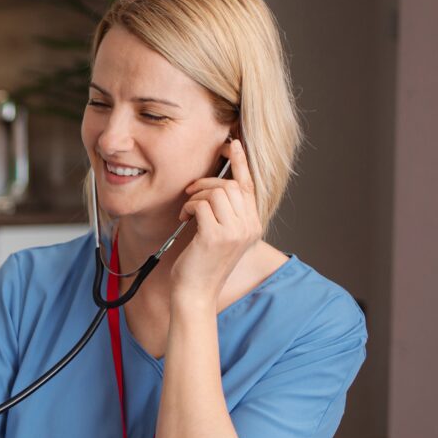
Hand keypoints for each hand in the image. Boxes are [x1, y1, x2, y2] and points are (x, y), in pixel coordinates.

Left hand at [173, 137, 260, 305]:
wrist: (195, 293)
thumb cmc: (202, 264)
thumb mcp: (220, 235)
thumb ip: (225, 213)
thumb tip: (217, 185)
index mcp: (253, 225)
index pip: (250, 186)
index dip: (240, 162)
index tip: (231, 144)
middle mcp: (249, 227)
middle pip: (231, 185)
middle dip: (206, 183)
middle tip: (190, 194)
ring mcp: (235, 232)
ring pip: (216, 192)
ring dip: (195, 197)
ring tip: (188, 211)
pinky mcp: (216, 237)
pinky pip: (201, 205)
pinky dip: (189, 207)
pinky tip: (184, 219)